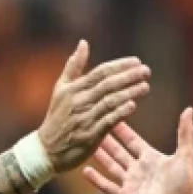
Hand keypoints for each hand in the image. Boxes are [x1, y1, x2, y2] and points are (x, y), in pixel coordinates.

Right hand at [39, 40, 150, 172]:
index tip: (137, 61)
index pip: (100, 72)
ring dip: (129, 93)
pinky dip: (120, 113)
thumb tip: (84, 42)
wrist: (46, 150)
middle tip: (146, 71)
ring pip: (109, 101)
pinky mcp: (89, 135)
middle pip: (107, 85)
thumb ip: (73, 66)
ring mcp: (84, 118)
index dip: (119, 66)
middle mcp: (79, 101)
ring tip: (145, 86)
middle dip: (128, 76)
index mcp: (73, 89)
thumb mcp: (60, 89)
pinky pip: (107, 121)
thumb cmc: (56, 117)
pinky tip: (133, 106)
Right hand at [84, 107, 192, 193]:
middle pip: (119, 151)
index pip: (132, 140)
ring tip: (86, 145)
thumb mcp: (185, 154)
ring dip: (100, 156)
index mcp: (151, 158)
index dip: (122, 129)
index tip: (112, 116)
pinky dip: (97, 179)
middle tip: (94, 128)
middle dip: (107, 140)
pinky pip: (108, 186)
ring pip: (111, 166)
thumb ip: (185, 132)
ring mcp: (131, 183)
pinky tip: (85, 170)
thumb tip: (189, 109)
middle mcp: (138, 169)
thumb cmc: (185, 183)